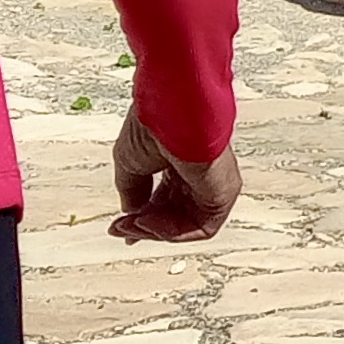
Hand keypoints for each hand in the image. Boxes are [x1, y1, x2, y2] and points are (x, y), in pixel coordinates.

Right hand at [111, 114, 240, 243]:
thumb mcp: (130, 164)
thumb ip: (132, 192)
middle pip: (175, 215)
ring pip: (187, 225)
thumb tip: (131, 213)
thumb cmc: (154, 124)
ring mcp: (213, 184)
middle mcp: (199, 174)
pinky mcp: (224, 194)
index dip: (141, 217)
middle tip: (122, 229)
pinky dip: (173, 231)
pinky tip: (149, 221)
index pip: (164, 199)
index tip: (118, 226)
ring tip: (133, 224)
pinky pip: (202, 227)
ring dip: (154, 230)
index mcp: (179, 162)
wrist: (171, 112)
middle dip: (145, 227)